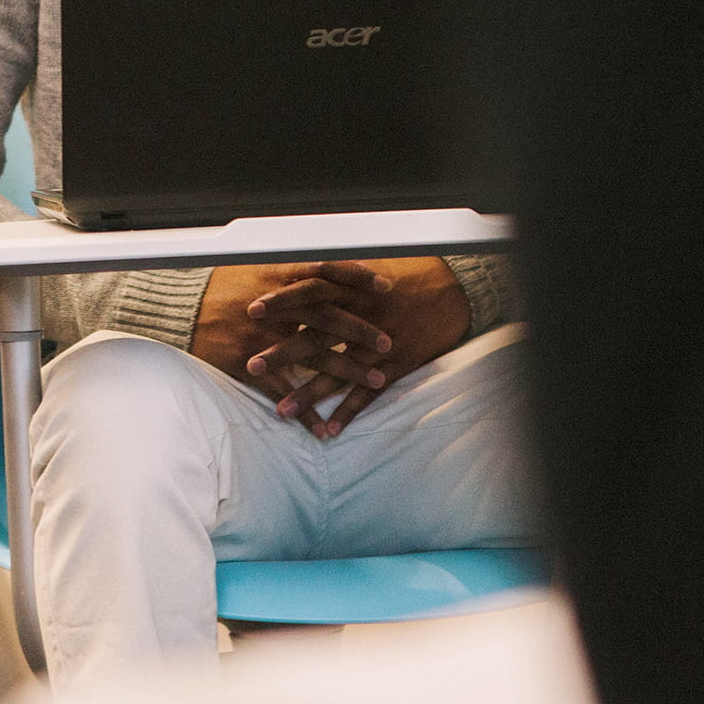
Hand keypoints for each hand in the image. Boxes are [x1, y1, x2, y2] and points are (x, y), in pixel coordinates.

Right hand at [190, 261, 394, 405]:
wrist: (175, 311)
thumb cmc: (213, 288)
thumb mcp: (248, 269)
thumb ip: (283, 272)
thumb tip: (313, 267)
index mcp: (276, 277)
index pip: (325, 271)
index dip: (357, 277)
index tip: (386, 285)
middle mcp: (274, 306)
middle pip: (328, 316)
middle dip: (362, 331)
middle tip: (388, 344)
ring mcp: (263, 337)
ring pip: (314, 356)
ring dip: (347, 371)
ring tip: (376, 383)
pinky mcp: (248, 364)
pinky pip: (283, 391)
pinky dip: (304, 411)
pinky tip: (323, 427)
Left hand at [262, 257, 472, 438]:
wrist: (452, 292)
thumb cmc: (406, 279)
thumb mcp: (369, 274)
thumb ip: (336, 282)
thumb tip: (299, 278)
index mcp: (353, 291)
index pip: (311, 292)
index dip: (282, 301)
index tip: (251, 310)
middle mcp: (363, 317)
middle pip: (316, 336)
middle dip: (283, 353)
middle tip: (252, 366)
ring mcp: (380, 344)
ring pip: (339, 372)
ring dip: (310, 393)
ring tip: (281, 411)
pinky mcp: (398, 365)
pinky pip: (370, 393)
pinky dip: (349, 412)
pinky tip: (329, 430)